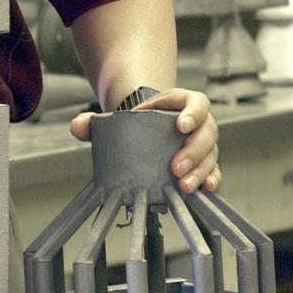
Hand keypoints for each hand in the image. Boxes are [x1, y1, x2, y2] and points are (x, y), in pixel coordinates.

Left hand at [69, 87, 219, 193]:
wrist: (142, 133)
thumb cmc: (134, 123)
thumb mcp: (117, 117)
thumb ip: (94, 120)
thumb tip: (77, 127)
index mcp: (180, 103)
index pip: (195, 102)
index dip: (193, 112)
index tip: (180, 125)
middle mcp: (198, 122)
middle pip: (206, 132)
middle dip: (193, 151)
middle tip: (176, 168)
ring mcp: (203, 144)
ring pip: (211, 154)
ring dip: (200, 170)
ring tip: (183, 186)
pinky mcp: (205, 164)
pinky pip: (214, 171)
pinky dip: (212, 179)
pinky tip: (205, 190)